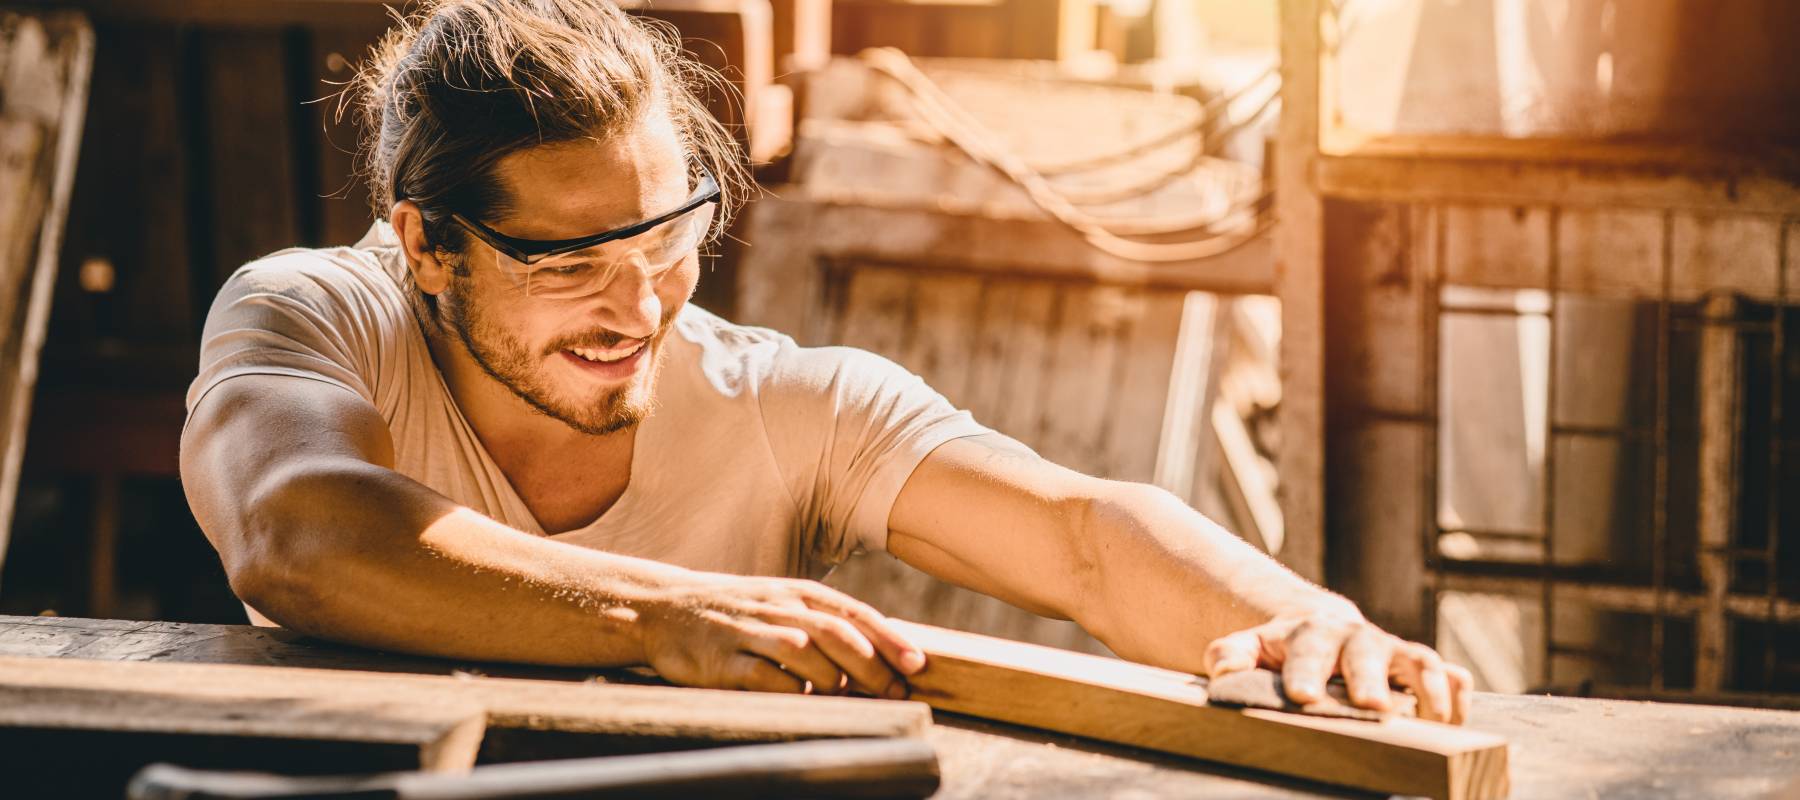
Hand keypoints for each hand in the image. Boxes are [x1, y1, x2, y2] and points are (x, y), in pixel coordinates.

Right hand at [637, 573, 924, 697]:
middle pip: (835, 633)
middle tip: (897, 692)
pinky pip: (762, 676)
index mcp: (798, 593)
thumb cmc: (737, 611)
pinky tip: (807, 704)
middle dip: (871, 665)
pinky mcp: (720, 660)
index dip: (889, 639)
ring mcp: (748, 632)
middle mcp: (777, 608)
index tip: (917, 664)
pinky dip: (789, 691)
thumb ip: (823, 621)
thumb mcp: (781, 604)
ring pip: (803, 651)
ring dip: (834, 679)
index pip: (853, 613)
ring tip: (855, 701)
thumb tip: (881, 652)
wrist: (664, 608)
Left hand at [1202, 606, 1472, 723]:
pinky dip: (1457, 694)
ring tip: (1433, 718)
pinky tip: (1456, 718)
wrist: (1318, 632)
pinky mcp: (1419, 669)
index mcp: (1310, 633)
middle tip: (1371, 706)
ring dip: (1427, 686)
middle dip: (1369, 679)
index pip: (1307, 652)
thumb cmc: (1280, 652)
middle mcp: (1356, 638)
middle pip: (1366, 653)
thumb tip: (1221, 670)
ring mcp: (1392, 652)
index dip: (1306, 673)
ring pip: (1417, 660)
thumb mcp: (1249, 648)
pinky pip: (1450, 676)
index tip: (1303, 696)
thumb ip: (1231, 656)